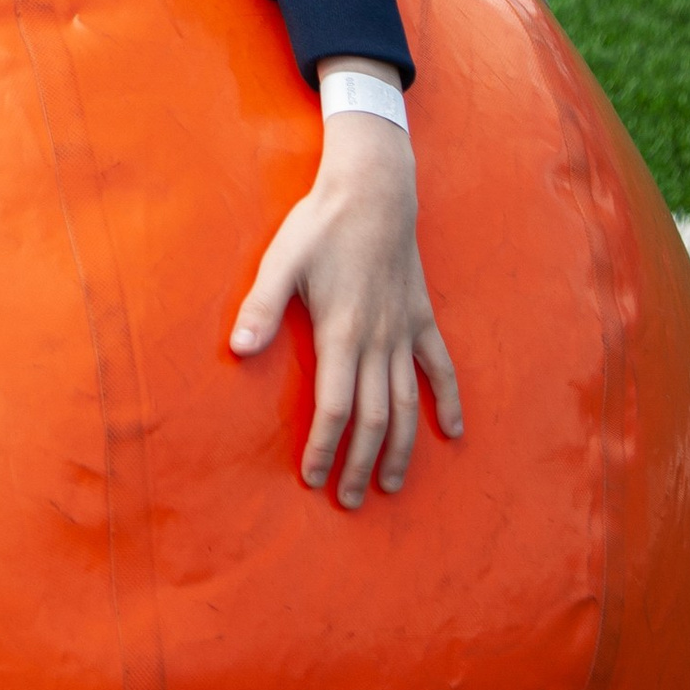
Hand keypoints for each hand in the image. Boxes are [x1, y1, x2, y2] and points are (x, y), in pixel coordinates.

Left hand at [231, 110, 461, 507]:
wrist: (375, 189)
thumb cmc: (321, 225)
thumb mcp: (281, 261)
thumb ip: (261, 307)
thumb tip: (238, 350)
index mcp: (342, 333)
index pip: (335, 408)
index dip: (326, 447)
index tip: (313, 477)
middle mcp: (379, 341)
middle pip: (373, 418)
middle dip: (360, 463)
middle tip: (349, 500)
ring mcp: (405, 331)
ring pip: (407, 404)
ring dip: (399, 447)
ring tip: (390, 484)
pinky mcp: (422, 317)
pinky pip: (441, 367)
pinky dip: (447, 401)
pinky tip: (452, 433)